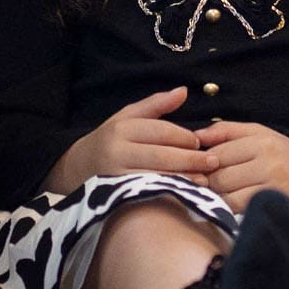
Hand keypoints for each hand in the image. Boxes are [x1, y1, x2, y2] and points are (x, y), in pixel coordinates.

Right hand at [49, 86, 209, 192]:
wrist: (76, 169)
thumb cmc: (109, 140)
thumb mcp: (127, 117)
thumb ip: (156, 105)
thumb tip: (184, 91)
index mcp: (122, 128)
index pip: (161, 132)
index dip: (184, 137)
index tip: (200, 142)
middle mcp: (116, 151)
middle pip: (162, 156)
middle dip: (191, 159)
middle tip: (213, 162)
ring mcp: (115, 177)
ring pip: (157, 177)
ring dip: (184, 179)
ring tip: (204, 180)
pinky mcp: (116, 197)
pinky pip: (148, 195)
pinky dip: (169, 193)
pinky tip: (185, 194)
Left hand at [191, 121, 288, 212]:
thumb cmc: (283, 154)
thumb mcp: (259, 133)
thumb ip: (226, 131)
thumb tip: (194, 137)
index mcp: (262, 142)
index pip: (216, 156)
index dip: (204, 166)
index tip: (202, 171)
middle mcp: (270, 164)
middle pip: (220, 179)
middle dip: (211, 185)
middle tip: (212, 187)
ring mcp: (277, 189)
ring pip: (229, 199)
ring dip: (222, 201)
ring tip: (225, 198)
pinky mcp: (280, 210)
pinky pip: (244, 214)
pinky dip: (235, 213)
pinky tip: (237, 209)